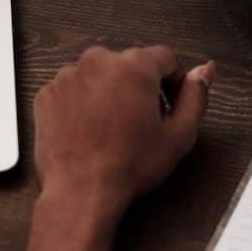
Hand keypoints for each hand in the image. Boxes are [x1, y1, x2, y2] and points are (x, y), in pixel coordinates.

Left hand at [33, 45, 215, 220]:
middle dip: (139, 88)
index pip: (164, 58)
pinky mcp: (47, 94)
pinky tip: (89, 131)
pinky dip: (82, 104)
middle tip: (141, 123)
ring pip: (99, 76)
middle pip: (129, 65)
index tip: (170, 104)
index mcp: (134, 65)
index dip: (173, 82)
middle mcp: (98, 61)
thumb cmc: (129, 166)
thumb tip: (204, 71)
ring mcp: (67, 76)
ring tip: (112, 130)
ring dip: (109, 94)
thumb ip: (196, 96)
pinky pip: (73, 90)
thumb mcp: (179, 135)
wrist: (81, 192)